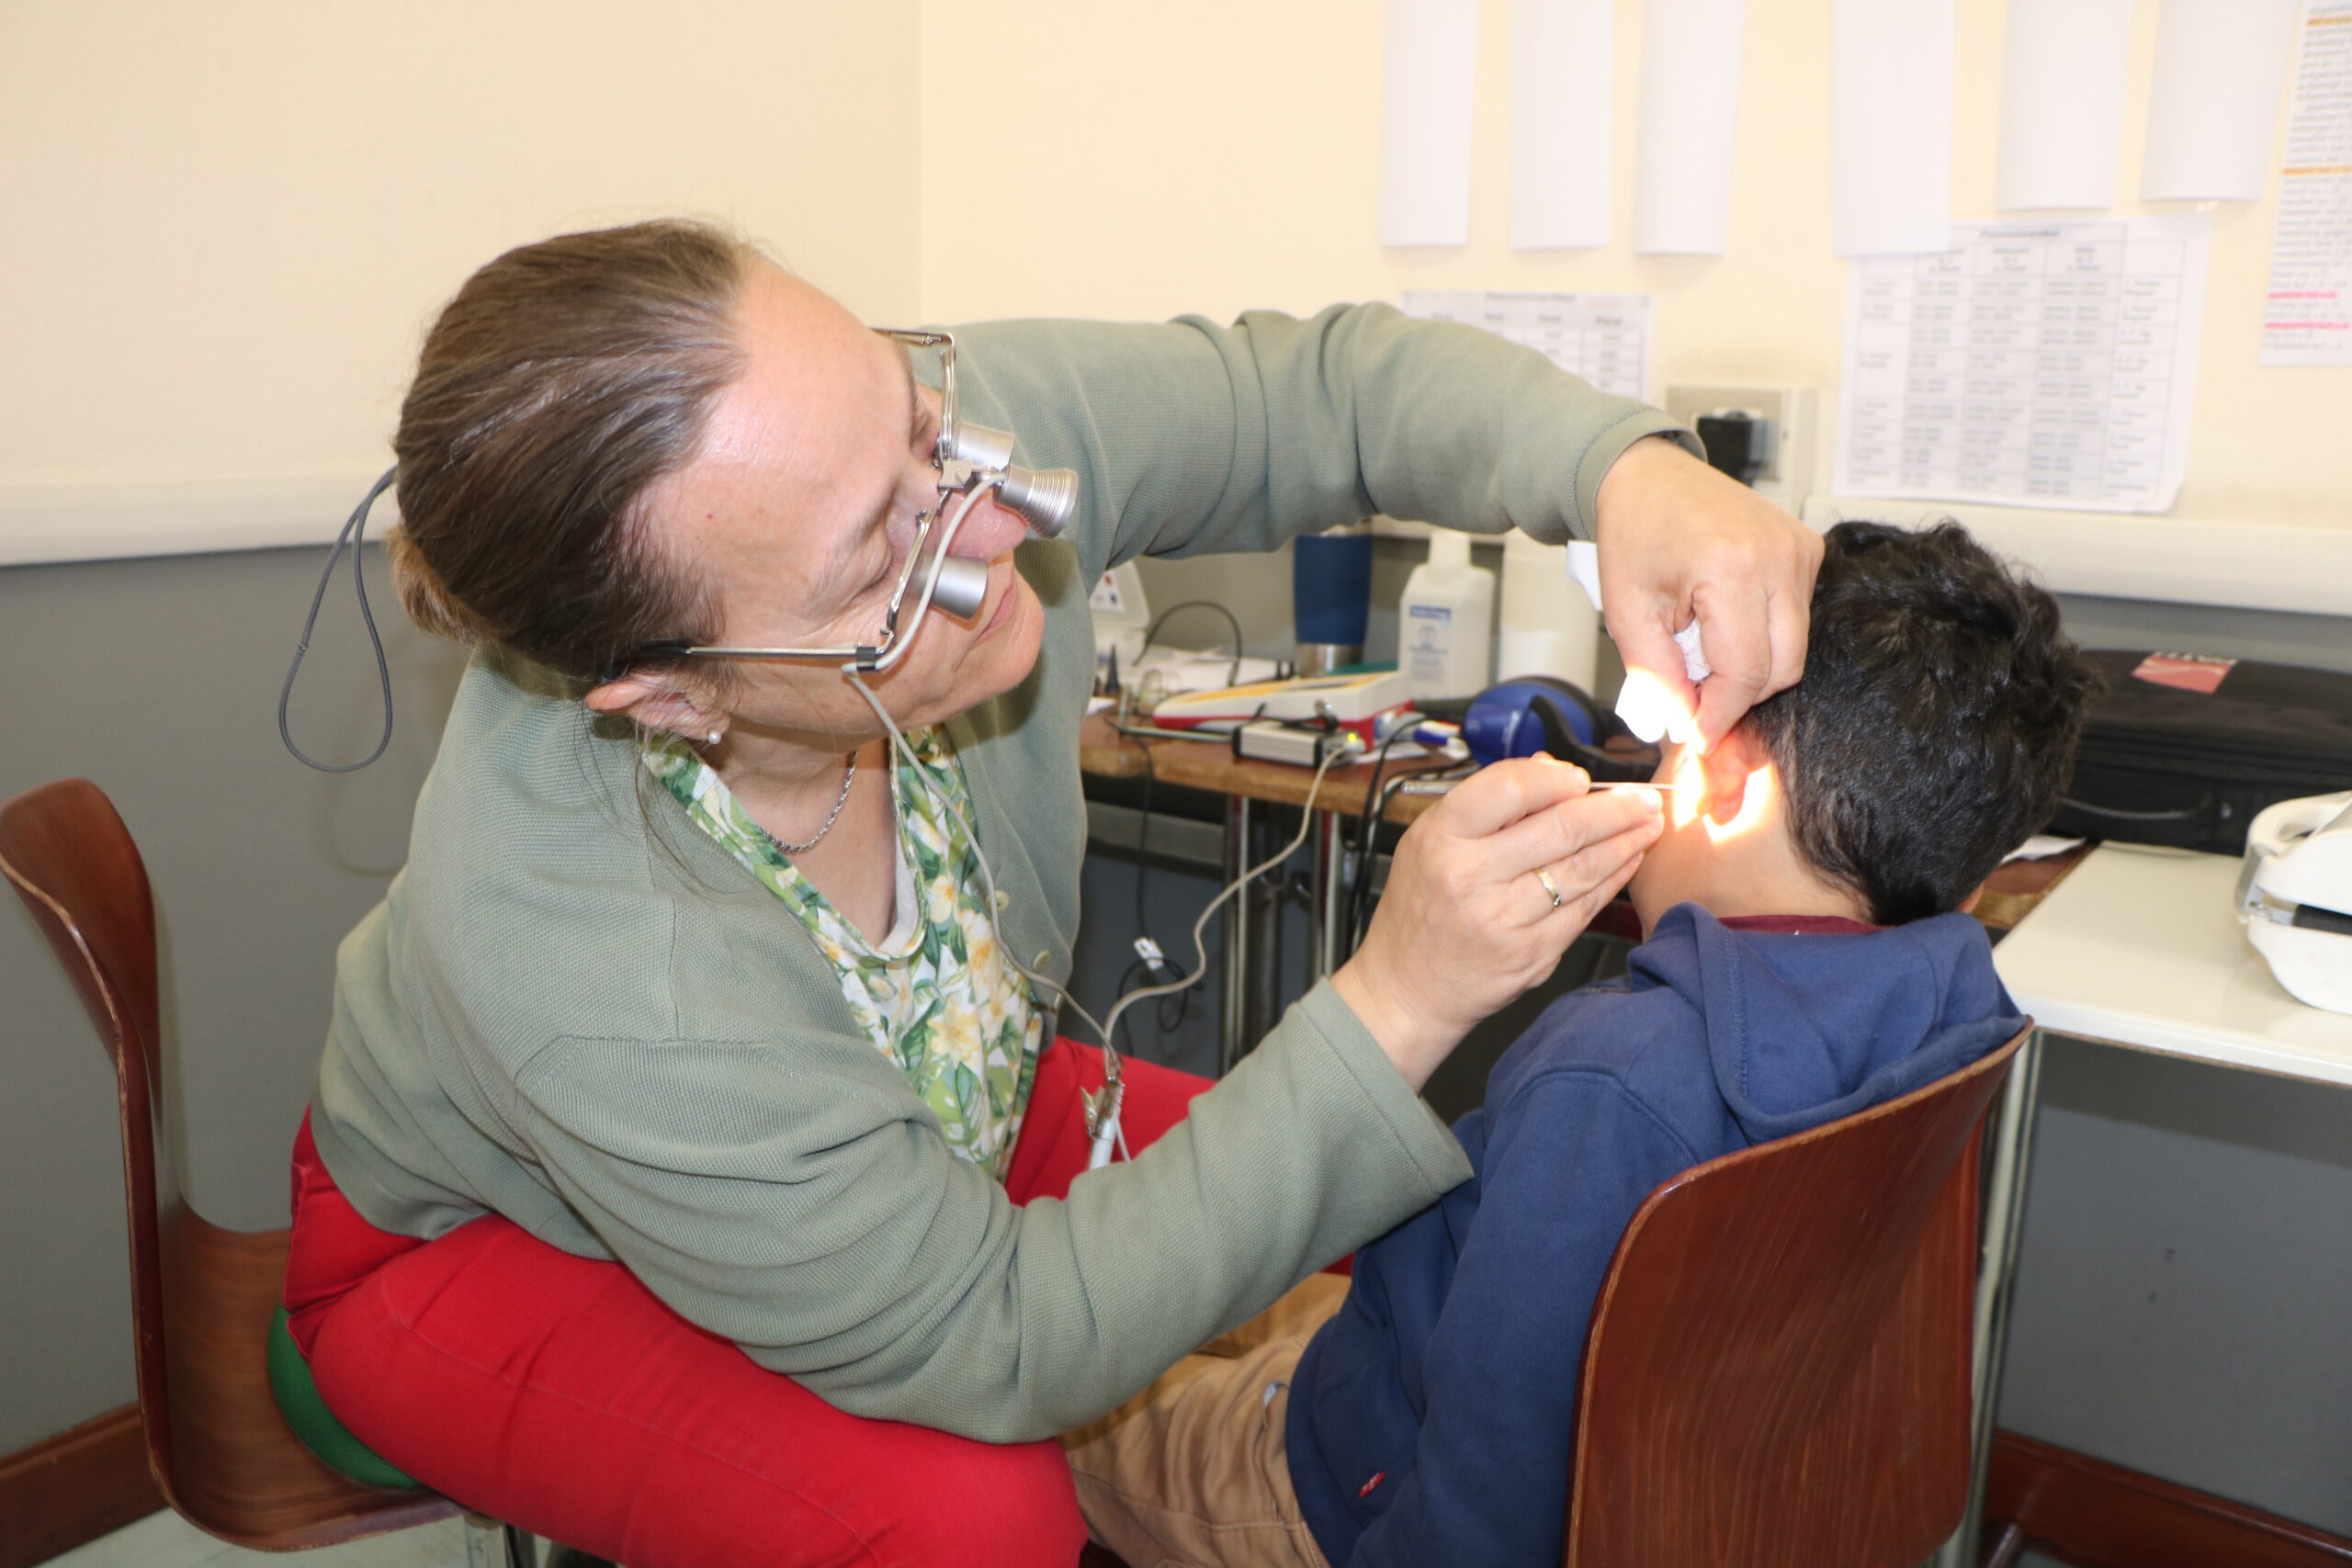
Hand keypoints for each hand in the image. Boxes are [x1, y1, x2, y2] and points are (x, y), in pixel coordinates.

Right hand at [1333, 758, 1664, 1089]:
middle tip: (1642, 798)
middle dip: (1614, 809)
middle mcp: (1468, 876)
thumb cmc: (1419, 912)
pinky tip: (1626, 863)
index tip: (1582, 779)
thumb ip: (1487, 805)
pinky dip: (1612, 882)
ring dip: (1624, 842)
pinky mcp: (1528, 955)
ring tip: (1646, 825)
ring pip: (1581, 869)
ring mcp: (1501, 919)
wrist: (1405, 989)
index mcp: (1439, 838)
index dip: (1556, 778)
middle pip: (1560, 828)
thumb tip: (1547, 768)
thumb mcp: (1430, 843)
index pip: (1509, 788)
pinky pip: (1583, 910)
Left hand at [1594, 436, 1823, 753]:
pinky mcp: (1808, 548)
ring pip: (1794, 649)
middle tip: (1694, 694)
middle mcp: (1779, 556)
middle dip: (1738, 695)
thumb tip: (1686, 726)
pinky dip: (1764, 635)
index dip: (1720, 714)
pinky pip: (1797, 618)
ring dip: (1751, 666)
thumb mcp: (1628, 614)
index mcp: (1732, 568)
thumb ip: (1657, 678)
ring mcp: (1800, 550)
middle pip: (1782, 668)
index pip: (1746, 673)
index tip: (1697, 734)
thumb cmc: (1634, 534)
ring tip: (1702, 649)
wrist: (1648, 477)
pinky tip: (1725, 621)